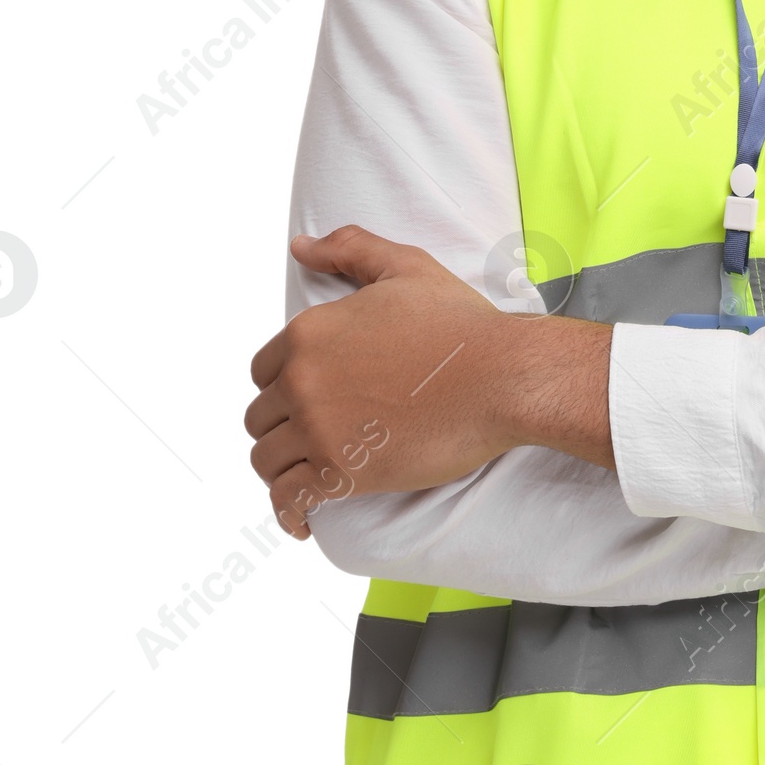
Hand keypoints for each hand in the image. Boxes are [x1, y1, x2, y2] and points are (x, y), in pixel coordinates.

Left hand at [244, 227, 613, 538]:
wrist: (502, 376)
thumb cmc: (461, 324)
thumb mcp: (405, 268)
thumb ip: (348, 249)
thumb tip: (299, 245)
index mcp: (309, 333)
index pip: (263, 371)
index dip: (284, 386)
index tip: (311, 399)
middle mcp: (302, 380)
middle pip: (261, 417)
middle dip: (283, 427)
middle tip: (316, 437)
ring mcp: (319, 429)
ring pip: (267, 460)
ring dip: (283, 468)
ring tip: (308, 473)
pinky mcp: (341, 473)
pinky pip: (289, 499)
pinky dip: (289, 511)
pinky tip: (300, 519)